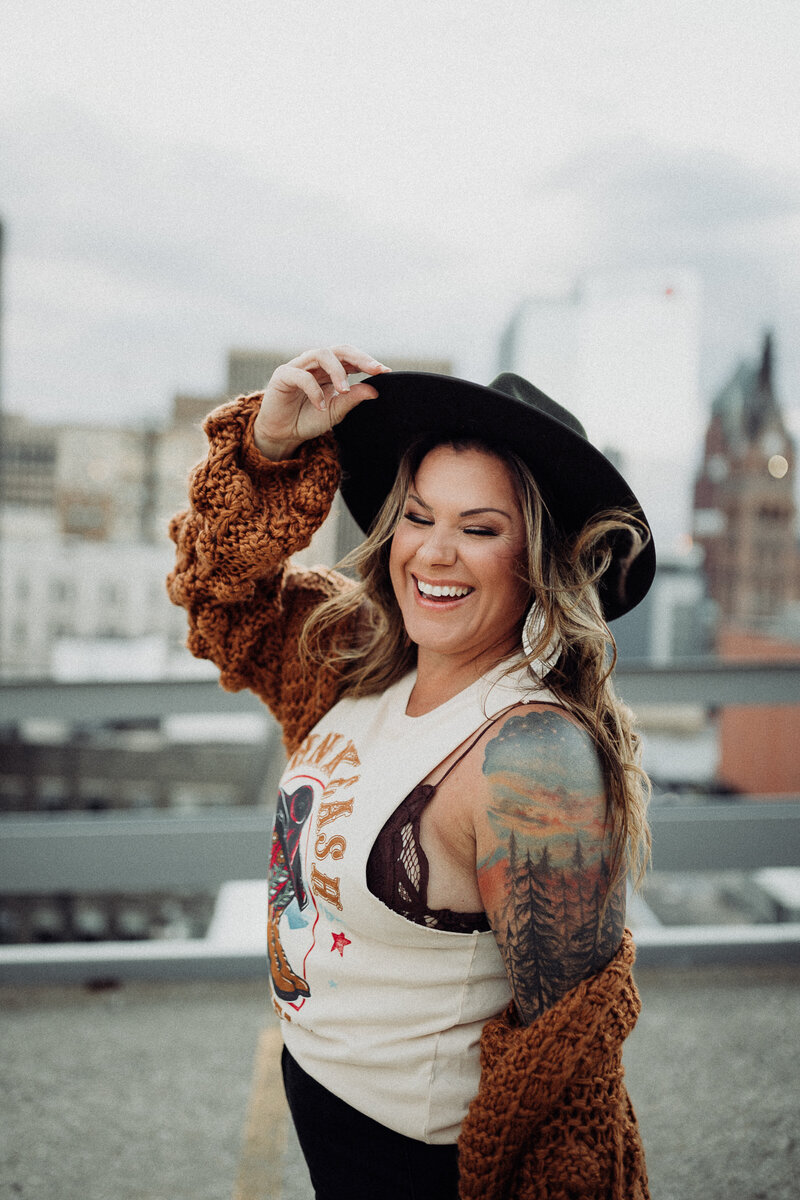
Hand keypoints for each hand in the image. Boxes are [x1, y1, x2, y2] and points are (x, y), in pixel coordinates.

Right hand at [253, 345, 390, 459]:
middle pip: (339, 349)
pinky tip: (321, 406)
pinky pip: (301, 376)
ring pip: (321, 354)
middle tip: (374, 370)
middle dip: (359, 357)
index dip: (368, 361)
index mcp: (330, 369)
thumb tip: (374, 391)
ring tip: (344, 390)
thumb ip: (352, 399)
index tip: (385, 372)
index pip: (351, 357)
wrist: (282, 433)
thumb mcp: (335, 412)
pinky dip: (314, 390)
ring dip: (337, 371)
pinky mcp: (283, 375)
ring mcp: (299, 366)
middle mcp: (315, 363)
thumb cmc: (308, 419)